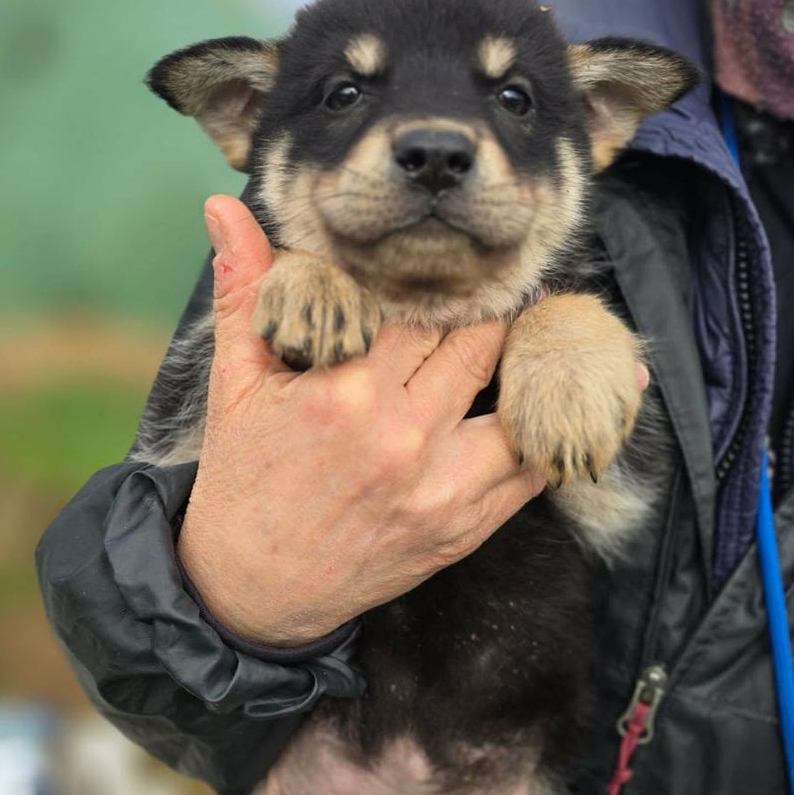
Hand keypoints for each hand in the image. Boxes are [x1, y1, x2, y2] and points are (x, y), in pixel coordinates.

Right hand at [177, 195, 546, 644]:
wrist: (252, 589)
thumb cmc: (244, 478)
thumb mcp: (235, 383)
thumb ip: (246, 291)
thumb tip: (223, 205)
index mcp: (345, 394)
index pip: (420, 308)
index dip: (441, 277)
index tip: (458, 258)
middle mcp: (402, 439)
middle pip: (479, 343)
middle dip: (492, 308)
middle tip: (508, 280)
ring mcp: (440, 490)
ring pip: (522, 404)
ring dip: (535, 365)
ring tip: (549, 333)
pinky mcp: (464, 531)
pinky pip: (532, 473)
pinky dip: (552, 434)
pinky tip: (570, 403)